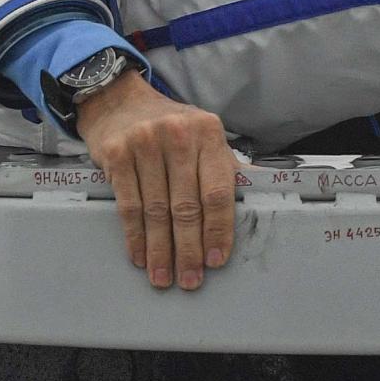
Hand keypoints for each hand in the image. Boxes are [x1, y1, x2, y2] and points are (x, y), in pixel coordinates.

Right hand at [74, 72, 239, 289]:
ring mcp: (144, 143)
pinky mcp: (116, 155)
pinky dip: (134, 236)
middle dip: (188, 249)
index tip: (216, 260)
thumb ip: (227, 167)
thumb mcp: (204, 136)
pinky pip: (129, 205)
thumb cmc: (170, 126)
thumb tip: (262, 196)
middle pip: (186, 206)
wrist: (119, 101)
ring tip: (163, 277)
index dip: (218, 230)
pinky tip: (140, 255)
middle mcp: (177, 135)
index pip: (217, 191)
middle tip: (189, 279)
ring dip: (160, 250)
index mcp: (208, 133)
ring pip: (156, 211)